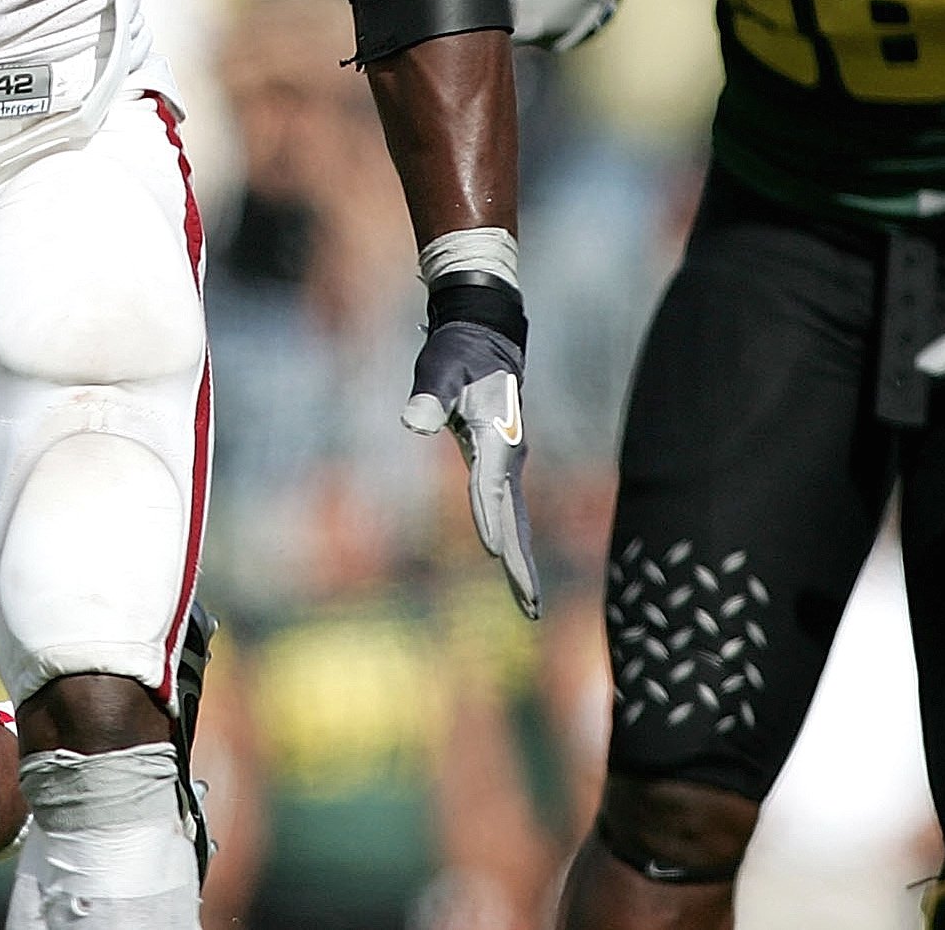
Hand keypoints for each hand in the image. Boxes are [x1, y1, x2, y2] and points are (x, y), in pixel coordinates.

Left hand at [404, 311, 539, 616]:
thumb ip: (429, 396)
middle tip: (528, 606)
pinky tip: (514, 566)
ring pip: (517, 520)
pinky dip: (513, 540)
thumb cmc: (457, 353)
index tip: (491, 555)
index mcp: (496, 435)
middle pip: (514, 516)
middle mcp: (509, 454)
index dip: (488, 517)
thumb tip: (415, 421)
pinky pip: (510, 511)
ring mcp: (509, 462)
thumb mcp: (438, 369)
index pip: (489, 484)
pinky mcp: (502, 465)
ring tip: (529, 605)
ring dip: (522, 561)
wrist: (485, 338)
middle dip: (520, 561)